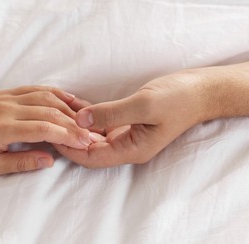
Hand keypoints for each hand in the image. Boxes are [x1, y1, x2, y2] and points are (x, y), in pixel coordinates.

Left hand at [0, 86, 92, 174]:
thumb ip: (21, 162)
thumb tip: (50, 159)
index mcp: (3, 128)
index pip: (44, 128)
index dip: (67, 135)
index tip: (84, 142)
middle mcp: (9, 109)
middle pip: (50, 112)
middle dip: (73, 124)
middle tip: (91, 134)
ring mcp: (9, 97)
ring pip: (46, 97)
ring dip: (68, 108)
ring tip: (84, 119)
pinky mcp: (9, 92)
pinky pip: (37, 88)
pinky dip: (55, 93)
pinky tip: (69, 98)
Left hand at [55, 70, 206, 167]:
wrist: (202, 90)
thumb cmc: (178, 98)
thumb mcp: (144, 104)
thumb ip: (110, 114)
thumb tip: (79, 121)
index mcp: (132, 150)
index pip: (91, 157)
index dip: (68, 148)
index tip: (49, 133)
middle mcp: (127, 146)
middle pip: (88, 149)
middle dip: (67, 137)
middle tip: (47, 121)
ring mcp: (126, 134)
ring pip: (93, 136)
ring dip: (75, 125)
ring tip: (55, 112)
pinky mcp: (127, 122)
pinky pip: (101, 123)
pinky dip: (87, 114)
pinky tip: (72, 103)